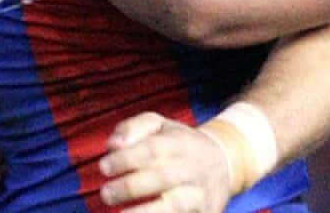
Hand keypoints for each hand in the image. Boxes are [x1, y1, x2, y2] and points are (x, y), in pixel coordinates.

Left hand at [99, 113, 231, 212]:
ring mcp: (201, 194)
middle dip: (130, 187)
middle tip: (106, 193)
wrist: (226, 162)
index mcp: (181, 143)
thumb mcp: (160, 125)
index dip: (126, 159)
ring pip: (176, 206)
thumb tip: (113, 145)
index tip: (104, 167)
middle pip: (162, 178)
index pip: (153, 150)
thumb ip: (133, 128)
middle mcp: (193, 169)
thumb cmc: (180, 143)